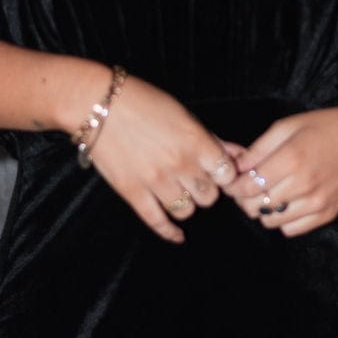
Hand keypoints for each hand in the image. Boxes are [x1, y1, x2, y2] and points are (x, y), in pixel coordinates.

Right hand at [87, 74, 238, 243]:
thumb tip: (240, 155)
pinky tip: (177, 235)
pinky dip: (170, 232)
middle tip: (197, 181)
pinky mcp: (133, 192)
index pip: (227, 174)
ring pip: (187, 211)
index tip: (219, 174)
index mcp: (196, 142)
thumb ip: (213, 139)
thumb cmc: (142, 101)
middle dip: (206, 190)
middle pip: (209, 196)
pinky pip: (157, 221)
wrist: (97, 104)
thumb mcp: (183, 114)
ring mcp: (156, 181)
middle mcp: (180, 164)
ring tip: (180, 193)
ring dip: (187, 204)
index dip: (226, 176)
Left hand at [222, 102, 337, 237]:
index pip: (246, 186)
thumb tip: (236, 167)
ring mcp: (317, 202)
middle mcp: (303, 184)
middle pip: (255, 206)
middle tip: (248, 187)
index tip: (233, 181)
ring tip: (268, 193)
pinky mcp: (327, 214)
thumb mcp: (287, 126)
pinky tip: (286, 203)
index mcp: (291, 159)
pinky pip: (291, 230)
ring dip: (262, 210)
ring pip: (270, 221)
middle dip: (244, 198)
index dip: (233, 186)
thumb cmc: (325, 127)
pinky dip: (282, 220)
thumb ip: (259, 149)